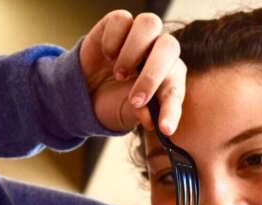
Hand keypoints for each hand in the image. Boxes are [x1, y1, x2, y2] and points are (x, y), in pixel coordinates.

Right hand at [80, 10, 185, 132]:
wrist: (86, 91)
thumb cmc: (115, 102)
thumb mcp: (127, 114)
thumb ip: (140, 114)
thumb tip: (149, 119)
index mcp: (169, 77)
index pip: (176, 89)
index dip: (172, 109)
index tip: (164, 129)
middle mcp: (159, 52)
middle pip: (169, 47)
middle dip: (152, 75)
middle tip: (135, 100)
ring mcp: (140, 36)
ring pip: (149, 24)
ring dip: (133, 52)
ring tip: (119, 75)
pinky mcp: (117, 24)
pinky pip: (121, 19)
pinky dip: (113, 40)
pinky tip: (107, 57)